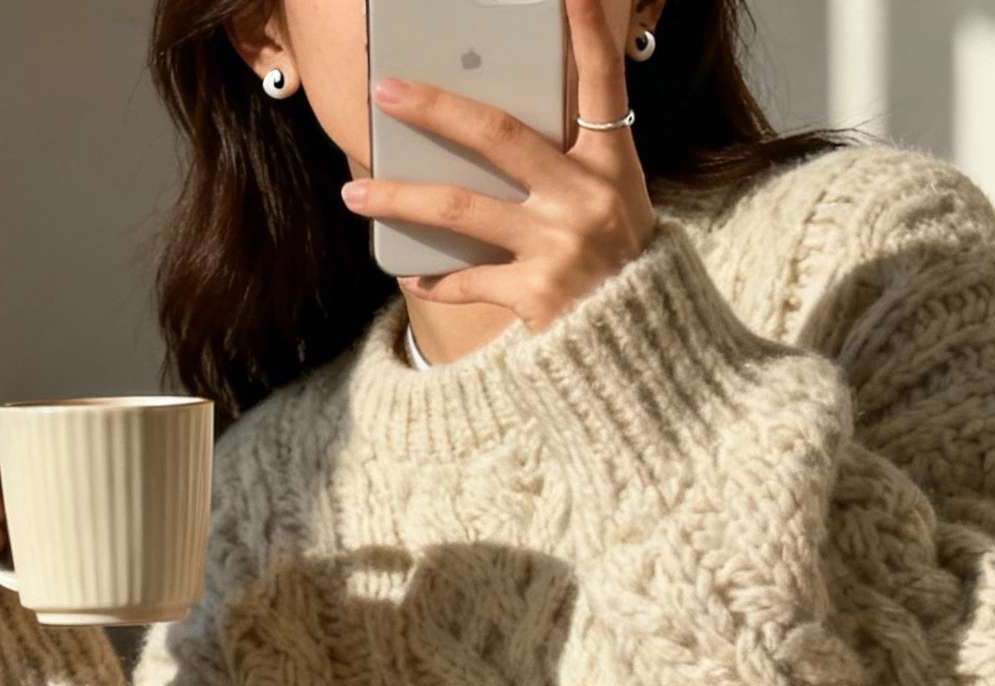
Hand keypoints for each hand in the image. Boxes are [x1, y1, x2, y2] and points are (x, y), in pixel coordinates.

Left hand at [339, 0, 656, 331]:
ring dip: (401, 197)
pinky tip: (411, 273)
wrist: (641, 345)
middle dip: (435, 108)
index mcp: (611, 162)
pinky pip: (469, 279)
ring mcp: (559, 245)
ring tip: (353, 191)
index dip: (586, 30)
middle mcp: (586, 196)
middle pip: (498, 135)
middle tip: (385, 91)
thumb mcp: (614, 199)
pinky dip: (436, 279)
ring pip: (461, 208)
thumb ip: (569, 161)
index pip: (602, 81)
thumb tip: (489, 133)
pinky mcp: (537, 294)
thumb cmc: (619, 263)